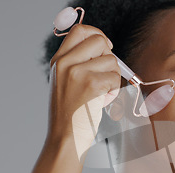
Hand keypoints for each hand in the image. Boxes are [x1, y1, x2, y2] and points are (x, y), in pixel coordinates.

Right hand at [47, 24, 120, 158]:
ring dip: (113, 79)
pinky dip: (114, 92)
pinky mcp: (91, 84)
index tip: (106, 47)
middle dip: (110, 58)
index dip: (97, 34)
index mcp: (58, 61)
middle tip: (106, 76)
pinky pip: (115, 78)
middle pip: (99, 41)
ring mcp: (77, 73)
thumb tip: (104, 48)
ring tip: (101, 95)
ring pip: (112, 61)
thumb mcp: (66, 83)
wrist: (65, 139)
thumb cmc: (70, 115)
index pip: (79, 31)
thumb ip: (79, 64)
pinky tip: (102, 103)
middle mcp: (65, 63)